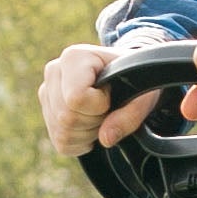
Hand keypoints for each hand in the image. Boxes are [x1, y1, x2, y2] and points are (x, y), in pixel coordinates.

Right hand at [39, 40, 196, 156]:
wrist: (130, 74)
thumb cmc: (143, 79)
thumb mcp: (149, 93)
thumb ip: (131, 114)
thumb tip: (107, 138)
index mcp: (77, 58)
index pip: (75, 98)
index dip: (96, 107)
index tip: (111, 100)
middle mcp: (55, 69)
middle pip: (66, 117)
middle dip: (93, 122)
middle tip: (111, 110)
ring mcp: (47, 88)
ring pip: (60, 129)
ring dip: (87, 131)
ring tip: (105, 115)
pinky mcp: (46, 105)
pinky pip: (58, 139)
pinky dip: (79, 139)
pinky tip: (94, 125)